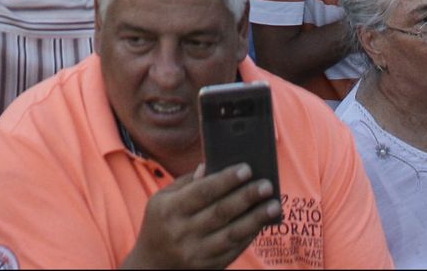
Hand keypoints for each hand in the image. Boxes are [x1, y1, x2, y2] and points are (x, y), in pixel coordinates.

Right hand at [125, 163, 277, 270]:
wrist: (152, 265)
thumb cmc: (160, 223)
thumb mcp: (161, 199)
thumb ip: (186, 183)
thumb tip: (210, 166)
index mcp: (168, 210)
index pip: (202, 192)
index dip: (226, 180)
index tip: (246, 168)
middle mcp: (181, 232)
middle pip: (220, 212)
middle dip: (246, 197)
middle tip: (266, 185)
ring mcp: (195, 252)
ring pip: (231, 234)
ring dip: (255, 219)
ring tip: (273, 205)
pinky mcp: (207, 266)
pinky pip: (233, 250)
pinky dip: (249, 235)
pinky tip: (261, 223)